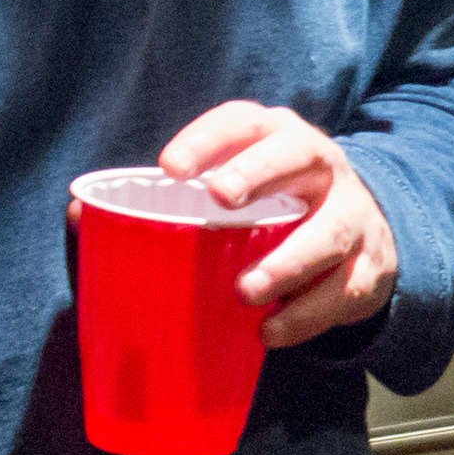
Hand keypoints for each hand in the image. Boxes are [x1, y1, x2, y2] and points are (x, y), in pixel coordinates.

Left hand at [156, 101, 400, 349]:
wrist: (363, 231)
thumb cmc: (272, 208)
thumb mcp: (232, 189)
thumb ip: (165, 201)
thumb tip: (82, 212)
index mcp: (277, 140)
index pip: (244, 123)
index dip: (208, 139)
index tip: (170, 167)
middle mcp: (321, 166)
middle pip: (298, 155)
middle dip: (259, 172)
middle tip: (220, 199)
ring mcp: (353, 213)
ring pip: (332, 230)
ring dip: (289, 261)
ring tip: (246, 291)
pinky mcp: (371, 263)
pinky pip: (345, 288)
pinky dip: (307, 314)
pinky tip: (271, 331)